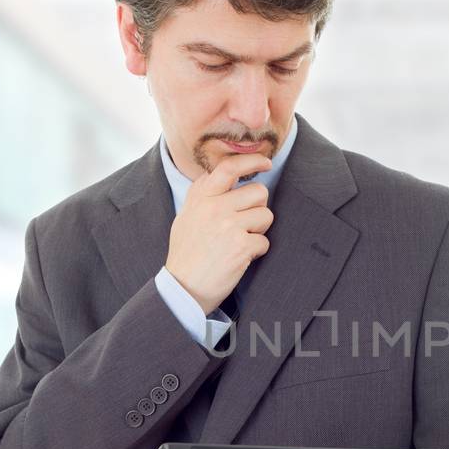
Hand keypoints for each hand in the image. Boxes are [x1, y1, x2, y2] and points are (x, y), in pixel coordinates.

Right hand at [163, 152, 274, 313]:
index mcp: (201, 197)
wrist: (183, 287)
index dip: (252, 161)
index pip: (229, 167)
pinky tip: (240, 257)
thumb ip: (204, 195)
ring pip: (266, 215)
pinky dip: (257, 251)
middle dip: (258, 208)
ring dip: (259, 230)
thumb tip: (223, 175)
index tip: (265, 163)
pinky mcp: (241, 245)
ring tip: (240, 242)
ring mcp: (228, 225)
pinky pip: (265, 241)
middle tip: (246, 224)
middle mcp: (214, 207)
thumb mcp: (186, 216)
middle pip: (259, 192)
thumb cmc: (187, 253)